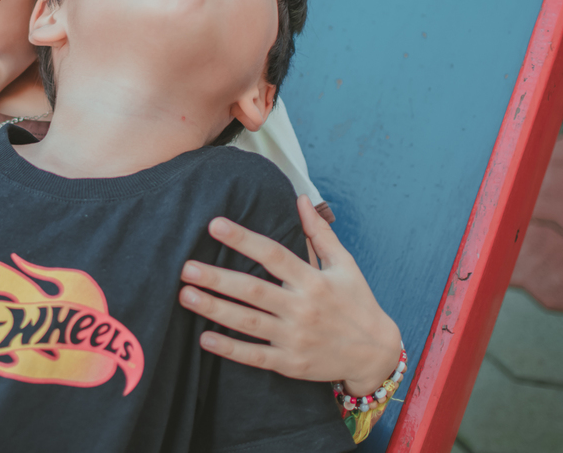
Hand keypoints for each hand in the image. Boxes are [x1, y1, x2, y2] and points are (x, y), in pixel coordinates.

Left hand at [179, 195, 401, 396]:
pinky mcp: (292, 364)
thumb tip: (300, 198)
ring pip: (249, 322)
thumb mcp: (345, 265)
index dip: (243, 239)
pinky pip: (256, 356)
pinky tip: (205, 338)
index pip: (273, 254)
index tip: (214, 224)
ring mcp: (296, 338)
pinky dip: (230, 349)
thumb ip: (319, 233)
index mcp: (313, 280)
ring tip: (186, 295)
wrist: (376, 354)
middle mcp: (303, 308)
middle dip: (218, 278)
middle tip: (187, 267)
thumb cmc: (358, 303)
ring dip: (215, 309)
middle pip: (254, 290)